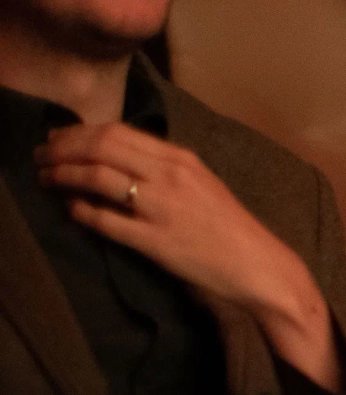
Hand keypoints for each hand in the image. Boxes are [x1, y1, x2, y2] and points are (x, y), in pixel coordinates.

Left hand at [36, 123, 340, 389]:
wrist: (255, 263)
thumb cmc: (227, 225)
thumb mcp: (200, 183)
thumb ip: (164, 169)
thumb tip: (119, 160)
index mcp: (181, 158)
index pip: (118, 131)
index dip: (79, 132)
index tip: (58, 138)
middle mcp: (169, 175)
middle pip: (101, 147)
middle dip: (62, 149)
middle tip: (41, 155)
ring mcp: (160, 207)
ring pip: (97, 178)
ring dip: (62, 176)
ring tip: (45, 179)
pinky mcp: (153, 240)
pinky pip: (104, 221)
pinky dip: (80, 212)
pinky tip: (70, 211)